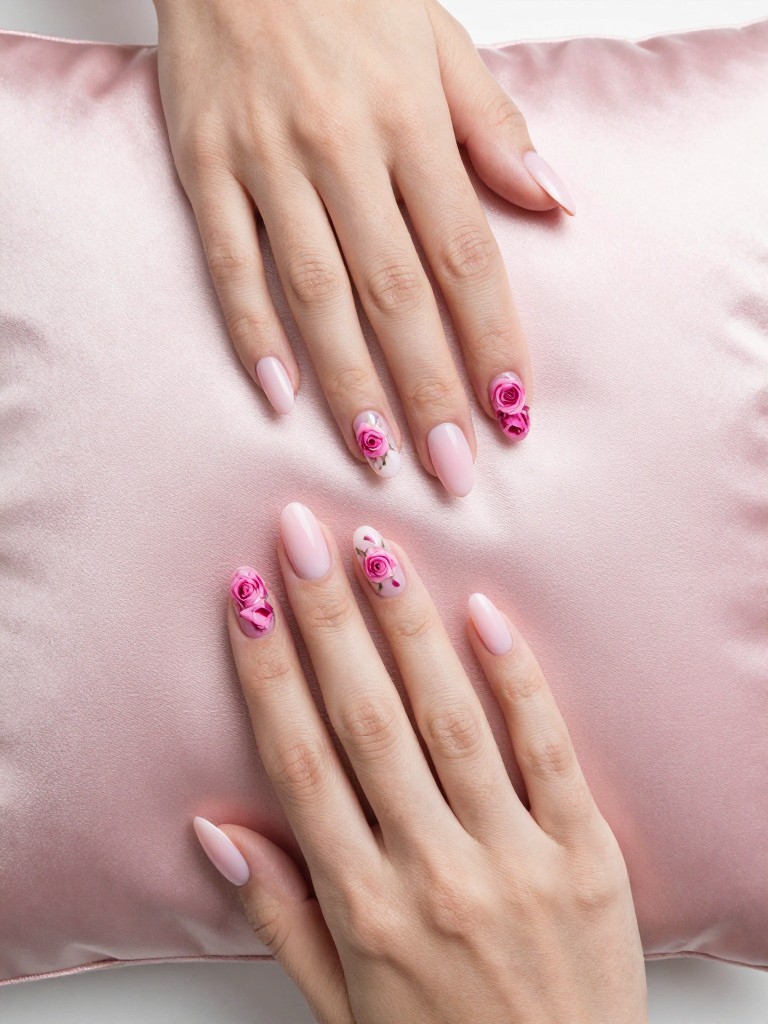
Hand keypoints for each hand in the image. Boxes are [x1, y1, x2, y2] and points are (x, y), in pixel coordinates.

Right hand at [153, 0, 574, 495]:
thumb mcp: (440, 39)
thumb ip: (494, 128)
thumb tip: (554, 200)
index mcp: (411, 121)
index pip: (465, 253)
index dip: (492, 337)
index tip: (511, 408)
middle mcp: (342, 148)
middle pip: (396, 293)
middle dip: (429, 389)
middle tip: (452, 469)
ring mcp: (266, 161)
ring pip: (315, 293)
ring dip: (350, 383)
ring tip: (378, 456)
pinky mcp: (203, 165)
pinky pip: (229, 263)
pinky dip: (252, 332)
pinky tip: (278, 396)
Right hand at [193, 503, 647, 1023]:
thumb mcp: (340, 1007)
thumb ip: (280, 915)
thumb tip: (214, 831)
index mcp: (364, 909)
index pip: (300, 763)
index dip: (268, 673)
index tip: (248, 599)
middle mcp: (433, 873)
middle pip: (367, 721)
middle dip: (328, 620)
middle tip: (300, 534)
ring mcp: (515, 860)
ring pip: (450, 721)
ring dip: (409, 628)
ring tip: (376, 551)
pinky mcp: (587, 856)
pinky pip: (548, 753)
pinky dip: (516, 681)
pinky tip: (485, 614)